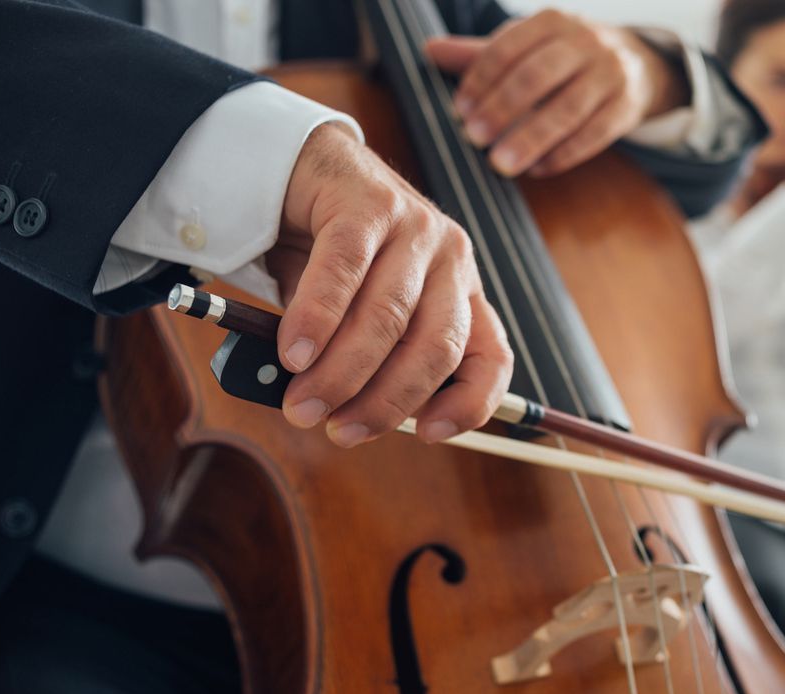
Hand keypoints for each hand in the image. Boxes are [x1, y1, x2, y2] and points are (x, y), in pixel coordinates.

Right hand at [264, 123, 513, 447]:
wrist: (297, 169)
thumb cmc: (328, 255)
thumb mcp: (360, 314)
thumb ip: (365, 359)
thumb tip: (337, 415)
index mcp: (461, 293)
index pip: (490, 356)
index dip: (469, 403)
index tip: (427, 434)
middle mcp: (451, 260)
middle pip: (435, 348)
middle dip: (383, 401)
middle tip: (336, 430)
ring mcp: (417, 227)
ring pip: (389, 317)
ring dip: (341, 372)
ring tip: (301, 404)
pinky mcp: (372, 202)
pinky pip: (345, 271)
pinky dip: (317, 320)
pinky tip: (294, 354)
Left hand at [425, 9, 687, 177]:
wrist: (637, 62)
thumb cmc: (566, 56)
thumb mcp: (527, 46)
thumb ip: (480, 54)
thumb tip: (429, 51)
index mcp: (552, 21)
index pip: (510, 48)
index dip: (481, 80)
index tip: (459, 111)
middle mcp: (584, 42)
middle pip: (538, 76)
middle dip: (502, 109)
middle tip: (474, 138)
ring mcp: (610, 74)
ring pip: (568, 109)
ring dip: (531, 139)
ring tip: (501, 165)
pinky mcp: (625, 107)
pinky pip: (594, 134)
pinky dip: (563, 154)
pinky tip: (536, 168)